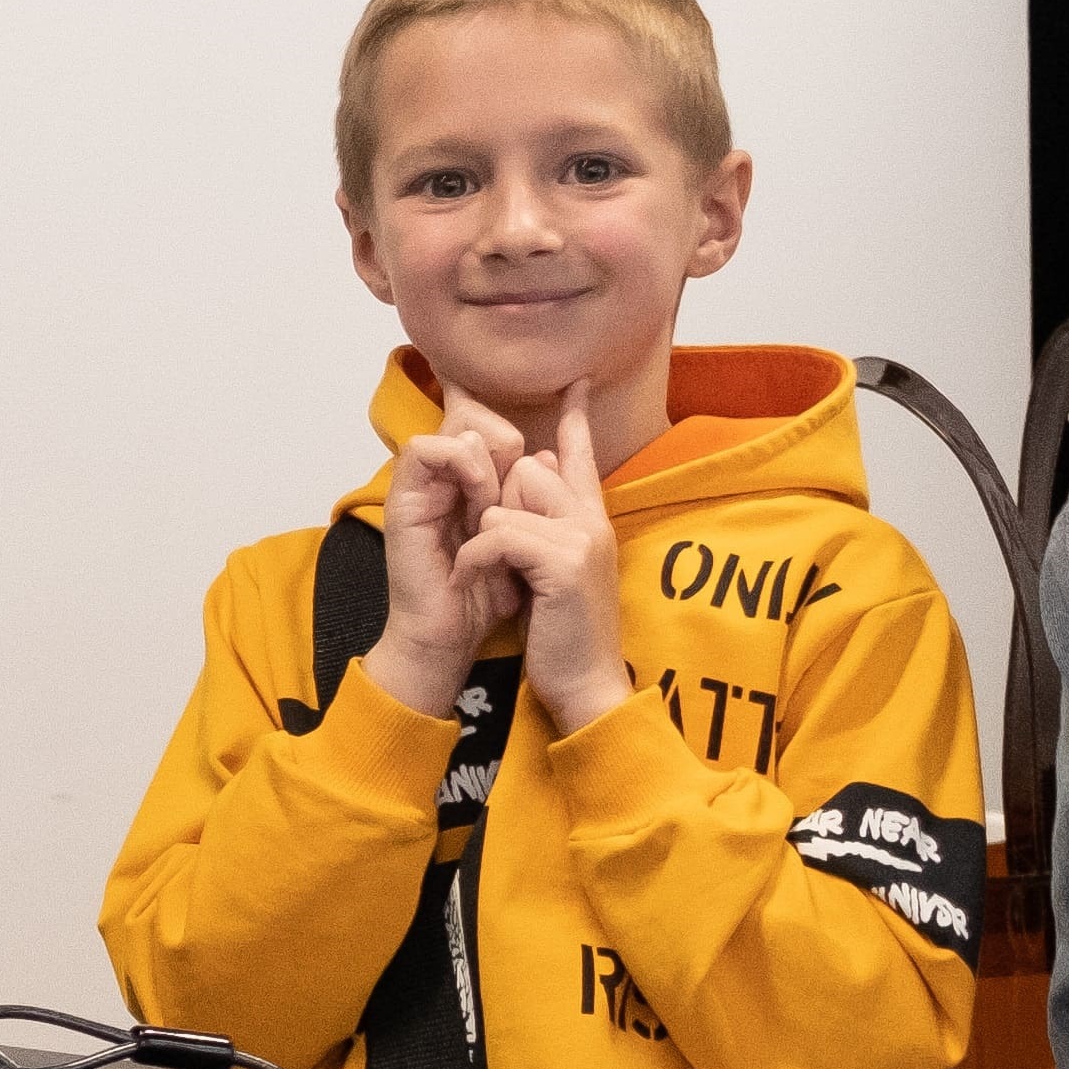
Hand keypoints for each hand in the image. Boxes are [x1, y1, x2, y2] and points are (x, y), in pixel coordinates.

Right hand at [365, 410, 529, 717]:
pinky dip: (458, 461)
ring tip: (493, 503)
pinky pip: (425, 450)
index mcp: (468, 483)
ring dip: (487, 461)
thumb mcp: (523, 541)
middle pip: (474, 413)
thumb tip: (549, 453)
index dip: (519, 417)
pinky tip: (477, 491)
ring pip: (457, 426)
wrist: (450, 639)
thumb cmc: (484, 597)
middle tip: (517, 479)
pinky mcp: (403, 499)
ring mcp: (421, 485)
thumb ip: (532, 501)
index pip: (490, 422)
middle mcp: (443, 477)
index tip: (564, 403)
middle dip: (505, 439)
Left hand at [455, 391, 628, 732]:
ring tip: (491, 577)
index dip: (574, 419)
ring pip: (507, 502)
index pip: (580, 456)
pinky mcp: (564, 562)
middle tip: (505, 560)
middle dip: (500, 507)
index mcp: (591, 520)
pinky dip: (476, 559)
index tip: (575, 382)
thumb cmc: (564, 634)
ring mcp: (583, 538)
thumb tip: (537, 471)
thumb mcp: (553, 571)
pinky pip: (498, 534)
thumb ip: (547, 524)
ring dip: (484, 541)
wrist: (586, 685)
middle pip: (528, 469)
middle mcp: (592, 520)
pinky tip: (477, 583)